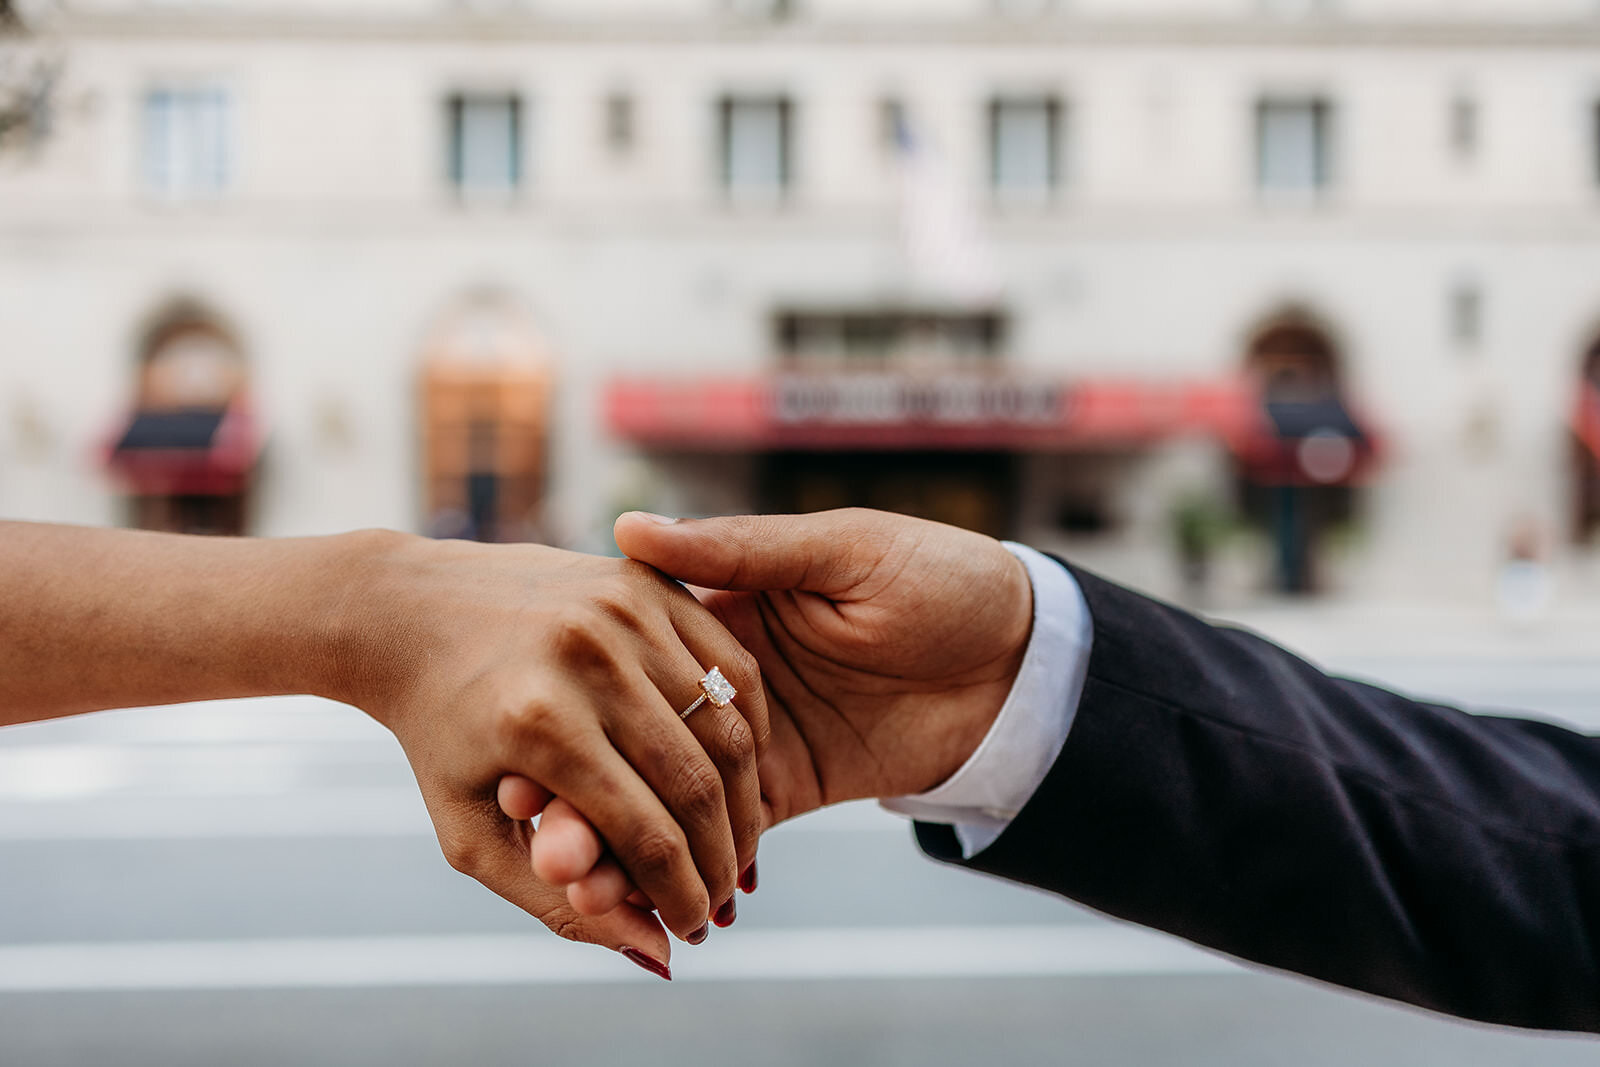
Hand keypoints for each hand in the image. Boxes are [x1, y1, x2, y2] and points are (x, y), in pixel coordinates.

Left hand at [337, 531, 767, 969]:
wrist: (415, 611)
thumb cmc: (441, 736)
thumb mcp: (472, 834)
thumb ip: (560, 907)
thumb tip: (662, 959)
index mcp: (536, 723)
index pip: (646, 832)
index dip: (679, 894)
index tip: (689, 930)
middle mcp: (587, 655)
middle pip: (698, 782)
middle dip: (721, 859)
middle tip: (722, 900)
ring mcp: (623, 609)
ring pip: (730, 727)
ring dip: (746, 802)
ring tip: (735, 848)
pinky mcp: (649, 582)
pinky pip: (734, 667)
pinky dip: (748, 730)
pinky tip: (738, 777)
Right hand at [514, 508, 1031, 913]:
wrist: (1019, 655)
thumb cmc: (937, 577)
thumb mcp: (839, 553)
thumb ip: (739, 550)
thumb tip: (630, 525)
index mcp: (722, 610)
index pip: (627, 661)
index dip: (576, 703)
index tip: (523, 739)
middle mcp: (722, 682)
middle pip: (634, 742)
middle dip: (583, 792)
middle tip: (539, 834)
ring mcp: (753, 741)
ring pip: (667, 798)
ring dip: (620, 841)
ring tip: (575, 877)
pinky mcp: (789, 790)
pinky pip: (728, 836)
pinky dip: (685, 866)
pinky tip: (642, 896)